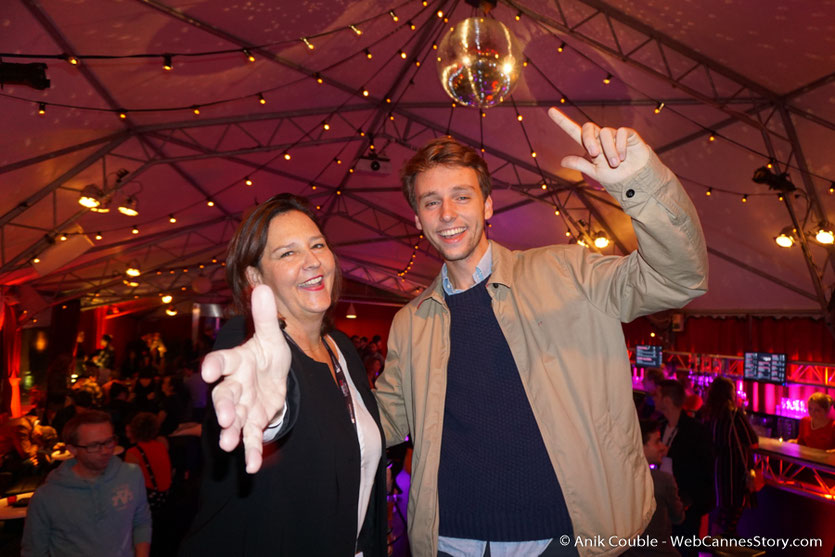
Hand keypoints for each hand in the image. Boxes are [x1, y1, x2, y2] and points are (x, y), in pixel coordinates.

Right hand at [202, 284, 291, 472]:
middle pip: (224, 395)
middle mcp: (234, 385)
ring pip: (233, 420)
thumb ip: (265, 316)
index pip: (222, 361)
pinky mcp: (253, 421)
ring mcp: (242, 406)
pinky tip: (251, 465)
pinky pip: (249, 437)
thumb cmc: (266, 355)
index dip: (215, 365)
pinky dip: (250, 451)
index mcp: (236, 361)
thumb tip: (262, 285)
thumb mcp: (271, 336)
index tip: (209, 370)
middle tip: (225, 417)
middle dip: (224, 406)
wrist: (274, 378)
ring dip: (230, 432)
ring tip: (229, 444)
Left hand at [548, 107, 650, 184]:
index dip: (562, 121)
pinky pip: (621, 133)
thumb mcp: (595, 173)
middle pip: (588, 127)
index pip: (574, 131)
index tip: (550, 111)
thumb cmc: (616, 177)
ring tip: (615, 164)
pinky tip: (624, 157)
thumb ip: (580, 165)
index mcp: (590, 146)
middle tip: (594, 154)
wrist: (636, 179)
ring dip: (610, 150)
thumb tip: (562, 161)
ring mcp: (614, 135)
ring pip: (606, 133)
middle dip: (589, 139)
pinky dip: (621, 146)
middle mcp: (600, 138)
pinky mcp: (628, 134)